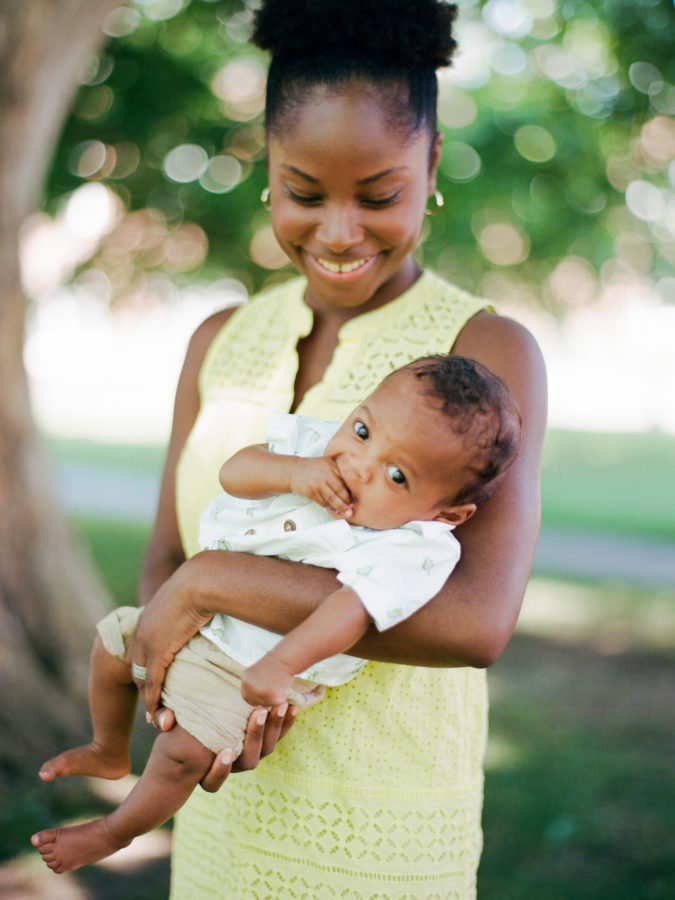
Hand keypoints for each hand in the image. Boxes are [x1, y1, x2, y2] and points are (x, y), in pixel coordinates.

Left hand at [125, 565, 210, 716]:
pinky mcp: (157, 650)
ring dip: (147, 697)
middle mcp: (141, 629)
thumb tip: (204, 613)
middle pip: (136, 666)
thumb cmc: (204, 585)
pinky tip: (155, 712)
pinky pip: (151, 681)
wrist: (201, 580)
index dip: (145, 669)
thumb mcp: (191, 599)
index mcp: (148, 617)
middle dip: (142, 687)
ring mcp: (147, 640)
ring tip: (154, 714)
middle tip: (151, 706)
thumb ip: (190, 611)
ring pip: (141, 677)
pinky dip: (152, 699)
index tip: (151, 685)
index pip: (140, 651)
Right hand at [148, 702, 297, 791]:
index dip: (220, 771)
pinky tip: (292, 704)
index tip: (224, 751)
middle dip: (254, 737)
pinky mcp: (265, 740)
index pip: (213, 783)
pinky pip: (279, 735)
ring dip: (274, 727)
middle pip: (248, 762)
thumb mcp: (171, 725)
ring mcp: (250, 753)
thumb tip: (165, 720)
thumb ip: (166, 721)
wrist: (205, 715)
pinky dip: (286, 722)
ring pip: (267, 750)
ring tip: (278, 705)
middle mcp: (232, 764)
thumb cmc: (182, 726)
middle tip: (257, 713)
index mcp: (207, 768)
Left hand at [241, 654, 293, 707]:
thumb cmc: (276, 662)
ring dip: (274, 698)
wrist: (286, 658)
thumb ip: (255, 682)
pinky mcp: (272, 698)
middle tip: (275, 691)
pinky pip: (277, 703)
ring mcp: (260, 693)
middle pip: (255, 702)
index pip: (246, 696)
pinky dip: (282, 698)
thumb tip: (257, 694)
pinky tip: (284, 686)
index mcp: (246, 679)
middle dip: (264, 699)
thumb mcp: (259, 670)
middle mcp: (250, 687)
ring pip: (267, 703)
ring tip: (281, 684)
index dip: (254, 697)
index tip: (263, 695)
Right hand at [290, 456, 352, 517]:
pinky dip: (330, 507)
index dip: (352, 490)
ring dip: (340, 507)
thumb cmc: (314, 467)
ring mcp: (316, 484)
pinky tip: (335, 509)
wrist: (294, 470)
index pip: (345, 479)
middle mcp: (324, 474)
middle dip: (347, 501)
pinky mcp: (310, 492)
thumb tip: (356, 481)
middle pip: (339, 490)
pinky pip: (323, 502)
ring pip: (331, 499)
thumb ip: (339, 469)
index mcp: (331, 465)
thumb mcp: (327, 463)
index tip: (357, 497)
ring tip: (347, 513)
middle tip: (353, 508)